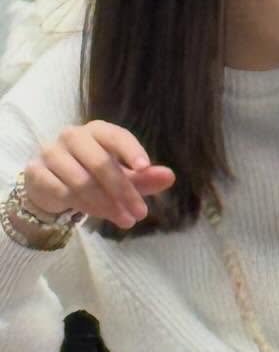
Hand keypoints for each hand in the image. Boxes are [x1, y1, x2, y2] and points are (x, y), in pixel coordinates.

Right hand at [24, 122, 174, 230]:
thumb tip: (169, 177)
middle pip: (99, 162)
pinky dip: (81, 206)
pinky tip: (95, 216)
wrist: (52, 186)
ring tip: (124, 220)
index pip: (115, 135)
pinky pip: (61, 191)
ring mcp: (51, 152)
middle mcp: (72, 136)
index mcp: (97, 130)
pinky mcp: (36, 171)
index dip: (130, 150)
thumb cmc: (94, 175)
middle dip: (123, 190)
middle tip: (141, 213)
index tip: (144, 166)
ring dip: (105, 204)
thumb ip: (145, 177)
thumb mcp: (123, 176)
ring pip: (80, 180)